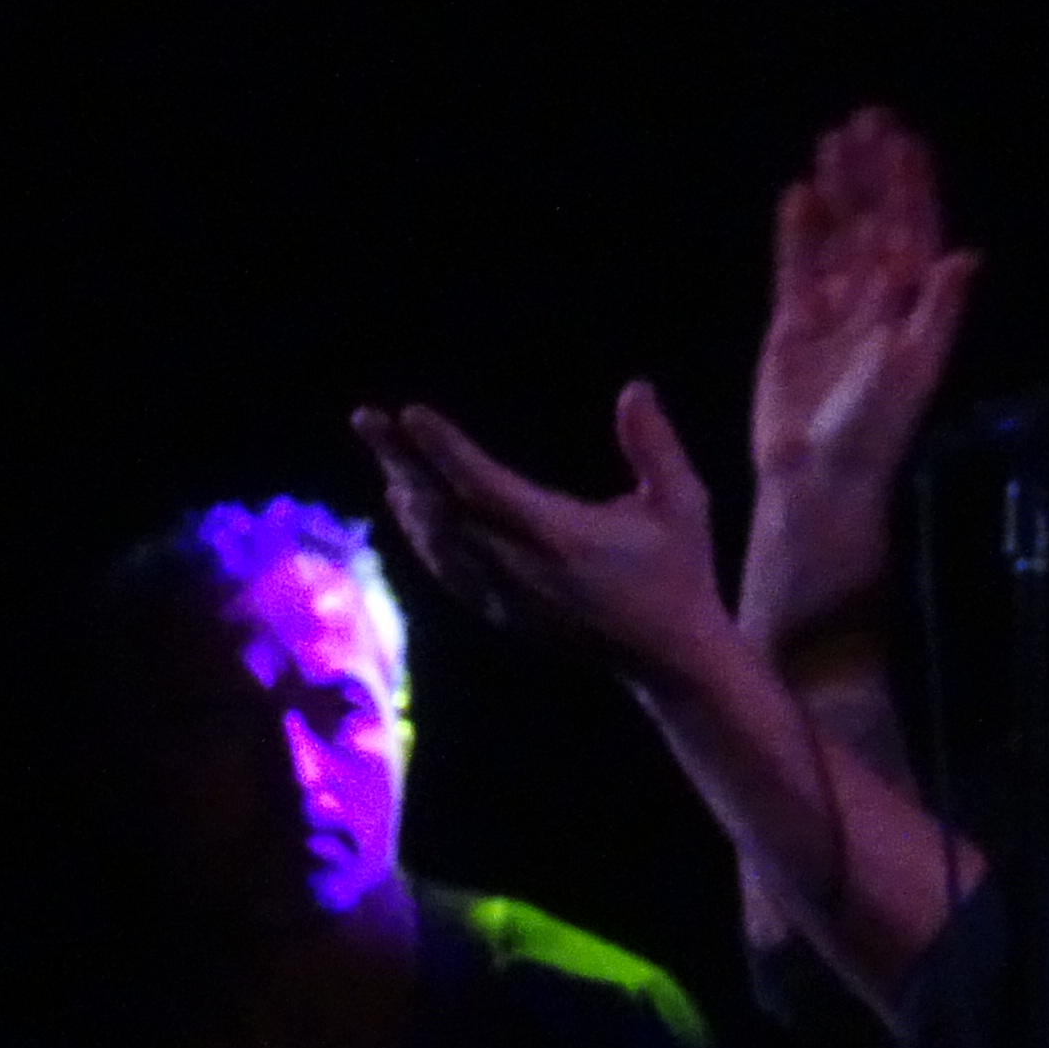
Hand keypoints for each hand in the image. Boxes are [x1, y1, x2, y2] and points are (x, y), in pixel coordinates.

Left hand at [352, 384, 737, 689]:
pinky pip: (446, 568)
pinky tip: (408, 506)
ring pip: (437, 540)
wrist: (669, 660)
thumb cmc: (679, 573)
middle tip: (366, 418)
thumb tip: (634, 386)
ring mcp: (505, 595)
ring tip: (384, 450)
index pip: (483, 486)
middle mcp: (519, 568)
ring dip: (406, 493)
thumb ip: (655, 444)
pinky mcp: (501, 612)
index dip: (443, 449)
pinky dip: (422, 534)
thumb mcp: (683, 503)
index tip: (410, 414)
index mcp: (558, 537)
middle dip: (401, 460)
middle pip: (443, 508)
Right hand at [751, 108, 978, 492]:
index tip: (905, 139)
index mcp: (913, 307)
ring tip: (830, 142)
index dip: (912, 185)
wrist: (817, 477)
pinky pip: (796, 265)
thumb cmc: (875, 429)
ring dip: (837, 191)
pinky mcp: (792, 326)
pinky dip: (797, 232)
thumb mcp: (913, 368)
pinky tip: (796, 194)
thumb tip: (966, 255)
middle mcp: (877, 301)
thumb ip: (938, 310)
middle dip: (873, 173)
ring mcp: (834, 310)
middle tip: (864, 119)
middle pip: (876, 221)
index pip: (915, 231)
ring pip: (838, 235)